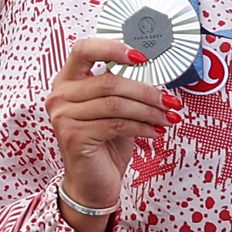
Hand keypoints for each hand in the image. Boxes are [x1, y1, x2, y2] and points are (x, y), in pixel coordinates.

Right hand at [47, 36, 171, 227]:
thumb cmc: (105, 144)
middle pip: (109, 81)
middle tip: (171, 100)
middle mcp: (60, 95)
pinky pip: (116, 124)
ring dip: (149, 110)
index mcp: (67, 80)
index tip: (142, 57)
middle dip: (147, 91)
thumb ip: (122, 86)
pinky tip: (154, 131)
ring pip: (116, 104)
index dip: (113, 48)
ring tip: (168, 117)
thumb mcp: (114, 109)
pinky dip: (141, 126)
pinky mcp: (73, 136)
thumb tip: (152, 69)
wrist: (93, 183)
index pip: (84, 49)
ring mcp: (63, 116)